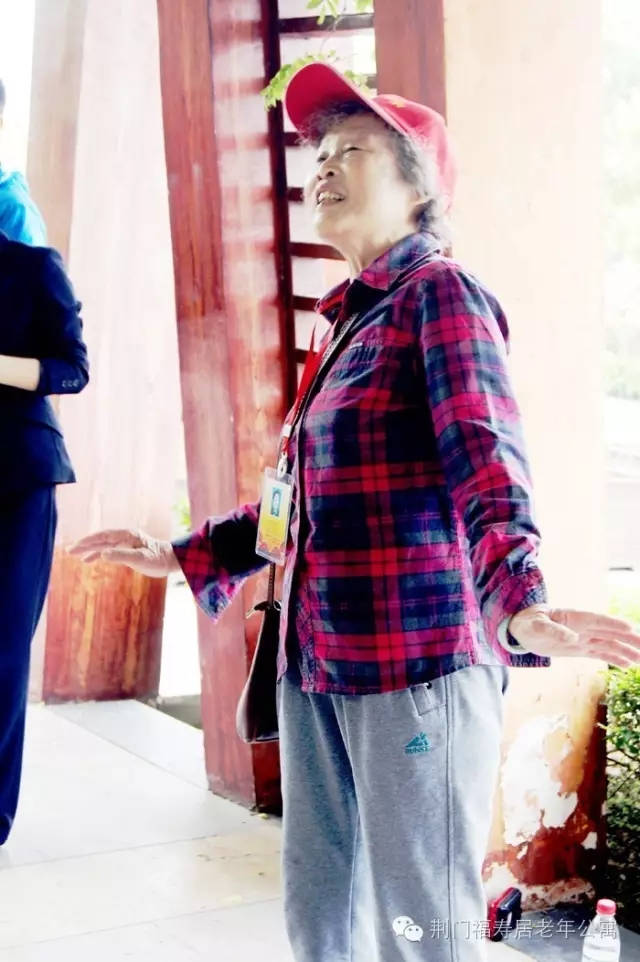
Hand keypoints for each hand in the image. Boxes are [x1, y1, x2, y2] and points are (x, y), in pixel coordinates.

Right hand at [68, 529, 179, 577]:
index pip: (103, 536)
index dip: (88, 541)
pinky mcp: (126, 548)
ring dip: (89, 549)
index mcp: (127, 535)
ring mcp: (125, 542)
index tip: (75, 546)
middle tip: (68, 550)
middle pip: (100, 539)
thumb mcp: (140, 559)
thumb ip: (121, 556)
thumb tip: (103, 554)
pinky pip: (108, 549)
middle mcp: (124, 536)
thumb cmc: (158, 559)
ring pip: (103, 544)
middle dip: (84, 544)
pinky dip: (98, 554)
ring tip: (75, 555)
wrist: (171, 560)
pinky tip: (89, 560)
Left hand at [508, 604, 639, 668]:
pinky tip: (628, 664)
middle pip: (610, 632)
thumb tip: (572, 638)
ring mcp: (584, 638)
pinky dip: (615, 658)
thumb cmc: (527, 622)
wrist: (521, 629)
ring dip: (626, 650)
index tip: (630, 627)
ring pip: (610, 644)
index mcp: (574, 618)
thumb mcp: (535, 625)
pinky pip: (601, 653)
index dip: (613, 624)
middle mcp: (583, 627)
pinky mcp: (580, 648)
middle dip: (628, 638)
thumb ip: (551, 630)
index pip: (598, 620)